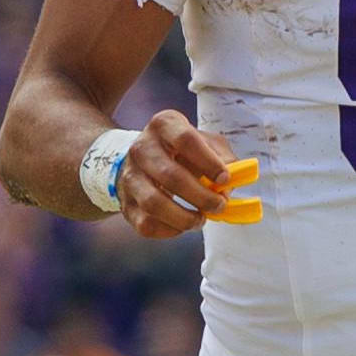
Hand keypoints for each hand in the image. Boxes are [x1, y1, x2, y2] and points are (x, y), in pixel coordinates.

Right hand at [116, 110, 257, 239]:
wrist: (141, 160)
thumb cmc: (182, 151)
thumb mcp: (205, 143)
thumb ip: (224, 158)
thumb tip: (229, 184)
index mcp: (164, 125)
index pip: (185, 140)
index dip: (208, 162)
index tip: (225, 178)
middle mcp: (141, 148)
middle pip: (171, 176)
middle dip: (201, 197)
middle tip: (219, 206)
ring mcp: (129, 176)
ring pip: (154, 204)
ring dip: (184, 218)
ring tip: (201, 219)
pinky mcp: (125, 203)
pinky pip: (146, 224)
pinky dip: (169, 230)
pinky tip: (181, 225)